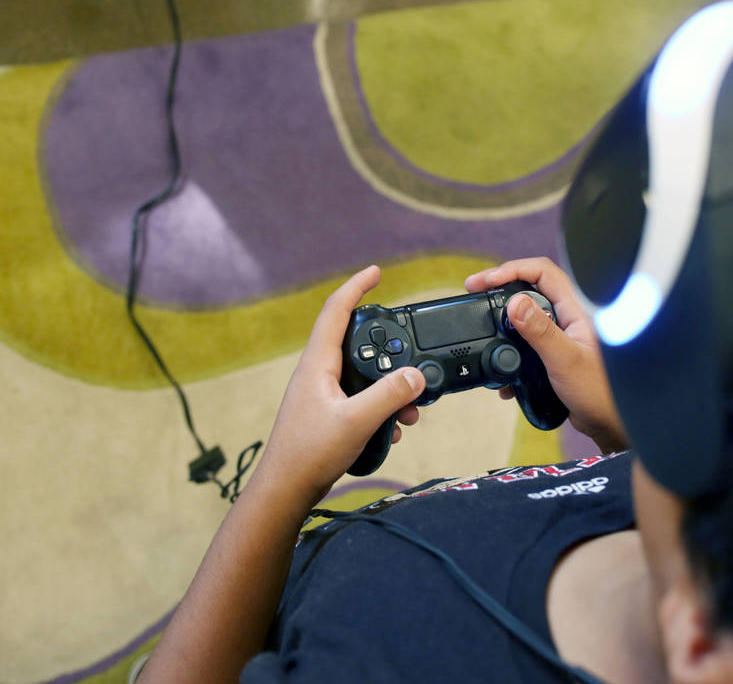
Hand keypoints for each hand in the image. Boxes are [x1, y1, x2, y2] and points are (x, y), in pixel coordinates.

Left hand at [252, 265, 425, 510]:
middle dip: (390, 353)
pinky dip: (382, 408)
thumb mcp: (356, 422)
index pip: (335, 311)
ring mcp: (323, 393)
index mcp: (317, 364)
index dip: (356, 287)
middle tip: (413, 360)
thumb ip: (389, 396)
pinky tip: (394, 429)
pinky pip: (362, 399)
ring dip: (391, 389)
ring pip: (364, 376)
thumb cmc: (309, 454)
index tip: (376, 272)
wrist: (285, 490)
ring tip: (411, 411)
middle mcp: (318, 373)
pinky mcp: (329, 413)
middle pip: (358, 344)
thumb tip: (416, 375)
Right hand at [465, 257, 628, 452]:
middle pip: (531, 288)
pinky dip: (512, 352)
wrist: (611, 425)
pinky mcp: (556, 354)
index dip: (510, 270)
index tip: (485, 282)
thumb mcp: (565, 360)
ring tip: (484, 331)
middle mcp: (570, 317)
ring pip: (527, 317)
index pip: (542, 272)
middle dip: (502, 290)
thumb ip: (540, 331)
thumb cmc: (602, 393)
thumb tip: (515, 303)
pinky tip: (504, 374)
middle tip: (476, 294)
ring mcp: (563, 335)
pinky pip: (528, 343)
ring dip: (504, 323)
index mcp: (577, 309)